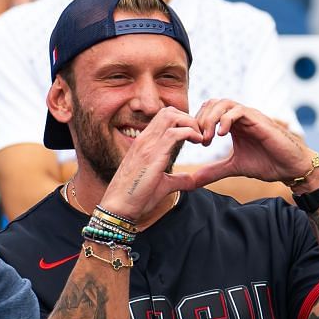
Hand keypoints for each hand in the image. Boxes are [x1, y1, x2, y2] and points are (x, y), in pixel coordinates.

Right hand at [96, 106, 205, 220]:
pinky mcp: (153, 155)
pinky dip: (191, 133)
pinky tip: (198, 142)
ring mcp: (147, 145)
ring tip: (200, 138)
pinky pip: (175, 133)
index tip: (195, 137)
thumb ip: (177, 179)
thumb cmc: (136, 198)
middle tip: (200, 136)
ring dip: (191, 123)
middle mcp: (144, 139)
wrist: (118, 208)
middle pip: (169, 111)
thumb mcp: (162, 185)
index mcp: (144, 143)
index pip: (164, 117)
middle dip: (189, 119)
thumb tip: (192, 180)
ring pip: (172, 116)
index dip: (183, 122)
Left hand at [162, 100, 313, 190]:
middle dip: (201, 120)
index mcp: (233, 124)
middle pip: (212, 103)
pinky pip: (238, 110)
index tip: (195, 142)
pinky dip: (226, 119)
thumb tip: (192, 181)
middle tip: (199, 140)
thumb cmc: (267, 163)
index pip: (208, 111)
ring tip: (208, 139)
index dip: (197, 123)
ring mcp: (250, 115)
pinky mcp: (259, 119)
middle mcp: (240, 116)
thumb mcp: (234, 167)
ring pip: (224, 103)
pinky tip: (221, 135)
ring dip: (211, 119)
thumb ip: (213, 171)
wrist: (290, 167)